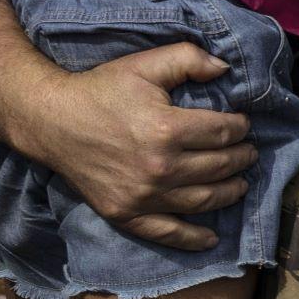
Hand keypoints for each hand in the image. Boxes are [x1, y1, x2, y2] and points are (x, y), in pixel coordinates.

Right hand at [24, 45, 256, 251]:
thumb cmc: (100, 90)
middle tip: (249, 152)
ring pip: (203, 200)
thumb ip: (187, 58)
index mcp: (166, 129)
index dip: (240, 127)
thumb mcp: (143, 65)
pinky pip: (167, 233)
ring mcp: (143, 195)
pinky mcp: (126, 214)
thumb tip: (225, 68)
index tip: (243, 124)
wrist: (50, 120)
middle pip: (219, 167)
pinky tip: (211, 238)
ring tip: (240, 183)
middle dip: (241, 158)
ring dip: (230, 192)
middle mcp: (159, 167)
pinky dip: (193, 239)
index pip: (223, 133)